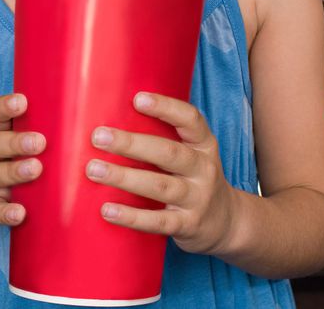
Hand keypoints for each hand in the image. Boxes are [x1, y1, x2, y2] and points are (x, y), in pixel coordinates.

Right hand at [0, 93, 45, 226]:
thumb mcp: (8, 138)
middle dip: (16, 142)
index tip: (22, 101)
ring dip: (14, 172)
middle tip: (39, 142)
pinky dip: (5, 213)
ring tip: (35, 170)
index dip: (4, 107)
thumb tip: (82, 112)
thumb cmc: (2, 158)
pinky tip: (19, 213)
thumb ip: (36, 126)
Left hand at [85, 92, 237, 255]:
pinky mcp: (188, 225)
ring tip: (94, 170)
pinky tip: (107, 210)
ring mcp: (197, 198)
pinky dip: (132, 216)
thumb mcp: (192, 154)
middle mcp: (203, 169)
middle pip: (168, 153)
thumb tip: (110, 119)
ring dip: (124, 178)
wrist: (228, 223)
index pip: (190, 120)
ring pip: (160, 186)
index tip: (137, 99)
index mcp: (204, 145)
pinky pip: (158, 221)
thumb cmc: (195, 178)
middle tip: (99, 137)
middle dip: (131, 144)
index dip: (165, 107)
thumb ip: (164, 138)